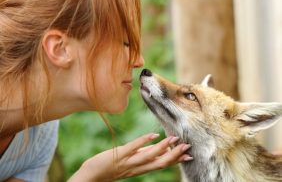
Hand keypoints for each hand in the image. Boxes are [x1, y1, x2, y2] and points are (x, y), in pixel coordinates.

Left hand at [68, 133, 191, 181]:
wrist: (91, 175)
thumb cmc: (111, 167)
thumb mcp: (131, 163)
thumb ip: (143, 155)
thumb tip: (158, 147)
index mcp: (140, 169)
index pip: (161, 165)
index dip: (175, 161)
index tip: (188, 155)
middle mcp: (137, 168)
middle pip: (159, 163)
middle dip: (174, 155)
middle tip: (187, 147)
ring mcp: (128, 161)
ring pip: (149, 156)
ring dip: (163, 147)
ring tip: (174, 139)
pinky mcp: (119, 155)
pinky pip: (133, 148)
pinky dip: (144, 141)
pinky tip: (154, 135)